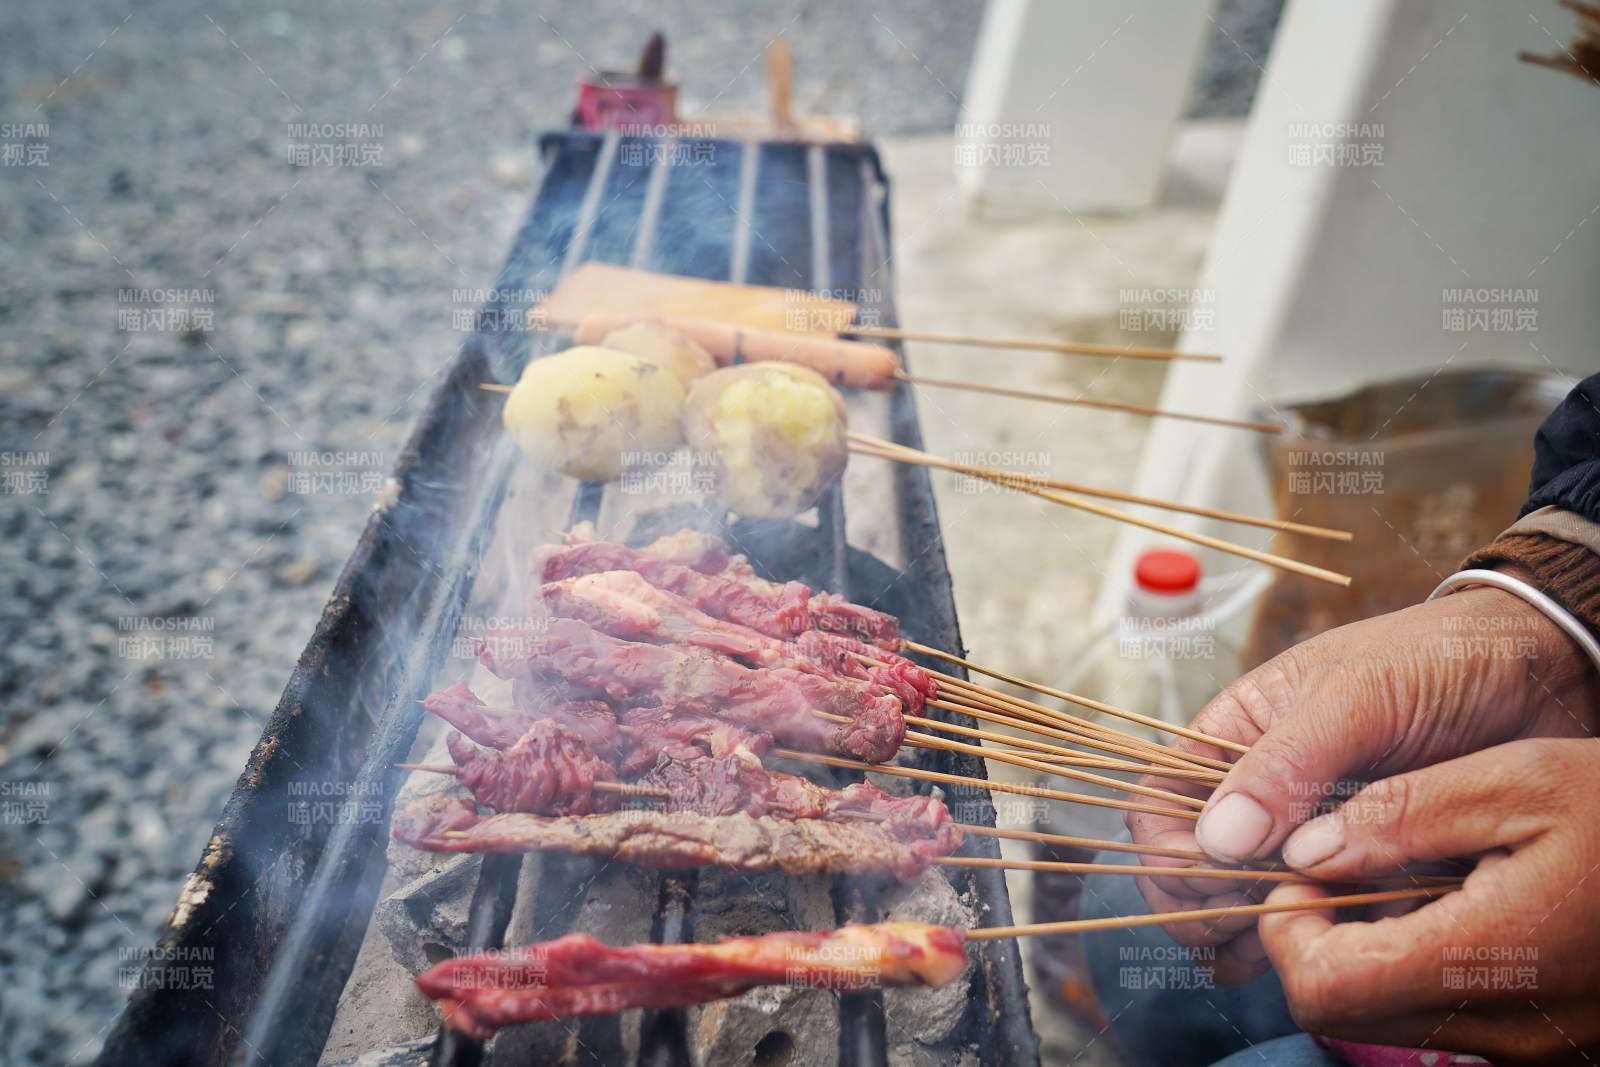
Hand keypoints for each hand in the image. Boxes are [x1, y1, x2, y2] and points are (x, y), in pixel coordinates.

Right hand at [1125, 586, 1593, 983]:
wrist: (1536, 673)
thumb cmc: (1434, 662)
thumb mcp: (1354, 700)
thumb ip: (1284, 766)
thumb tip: (1218, 840)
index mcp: (1237, 735)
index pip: (1161, 804)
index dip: (1167, 852)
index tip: (1210, 881)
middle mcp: (1263, 789)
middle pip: (1195, 866)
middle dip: (1207, 905)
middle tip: (1252, 925)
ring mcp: (1311, 831)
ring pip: (1248, 900)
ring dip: (1251, 932)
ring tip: (1285, 942)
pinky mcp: (1362, 865)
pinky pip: (1312, 914)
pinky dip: (1302, 940)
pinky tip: (1311, 952)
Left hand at [1261, 738, 1599, 1060]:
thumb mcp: (1520, 778)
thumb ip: (1402, 813)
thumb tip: (1304, 850)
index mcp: (1496, 956)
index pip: (1328, 989)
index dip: (1289, 929)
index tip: (1303, 873)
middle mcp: (1513, 1028)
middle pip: (1346, 1015)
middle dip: (1316, 943)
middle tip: (1340, 871)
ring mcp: (1535, 1048)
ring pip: (1394, 1022)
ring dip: (1366, 956)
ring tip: (1400, 880)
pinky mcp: (1551, 1047)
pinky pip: (1449, 1020)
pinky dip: (1420, 970)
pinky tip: (1449, 907)